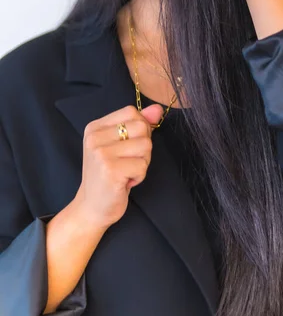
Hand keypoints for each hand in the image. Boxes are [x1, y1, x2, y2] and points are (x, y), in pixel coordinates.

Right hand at [74, 103, 163, 230]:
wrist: (92, 207)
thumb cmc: (109, 175)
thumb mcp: (120, 145)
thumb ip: (138, 123)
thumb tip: (157, 108)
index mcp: (95, 127)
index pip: (131, 112)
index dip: (140, 129)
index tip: (128, 147)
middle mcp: (95, 137)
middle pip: (141, 127)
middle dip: (143, 147)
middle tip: (128, 162)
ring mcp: (101, 153)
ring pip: (145, 145)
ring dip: (142, 162)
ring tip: (126, 172)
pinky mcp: (110, 170)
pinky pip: (142, 165)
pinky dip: (139, 176)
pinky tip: (125, 182)